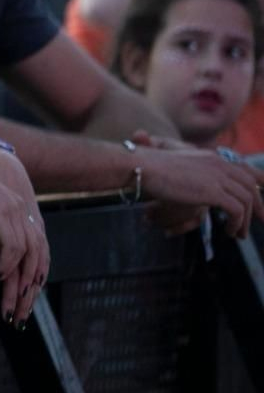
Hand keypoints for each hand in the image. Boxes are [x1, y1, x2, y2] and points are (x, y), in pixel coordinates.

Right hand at [0, 146, 49, 325]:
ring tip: (8, 303)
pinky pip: (12, 247)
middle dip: (28, 292)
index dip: (31, 281)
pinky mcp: (4, 213)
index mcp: (20, 216)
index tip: (21, 304)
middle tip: (19, 315)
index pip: (36, 255)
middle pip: (37, 260)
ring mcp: (16, 213)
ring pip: (28, 257)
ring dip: (19, 284)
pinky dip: (6, 266)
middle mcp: (24, 214)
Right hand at [137, 136, 261, 236]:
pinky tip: (229, 232)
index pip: (247, 171)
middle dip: (259, 207)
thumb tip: (202, 190)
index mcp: (214, 158)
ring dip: (246, 221)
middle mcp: (220, 164)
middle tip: (259, 222)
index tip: (260, 202)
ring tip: (238, 234)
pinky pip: (236, 210)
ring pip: (247, 201)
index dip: (259, 186)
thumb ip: (197, 176)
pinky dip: (236, 223)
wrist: (140, 167)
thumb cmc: (151, 169)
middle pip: (251, 187)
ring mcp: (217, 176)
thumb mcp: (180, 170)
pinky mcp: (212, 191)